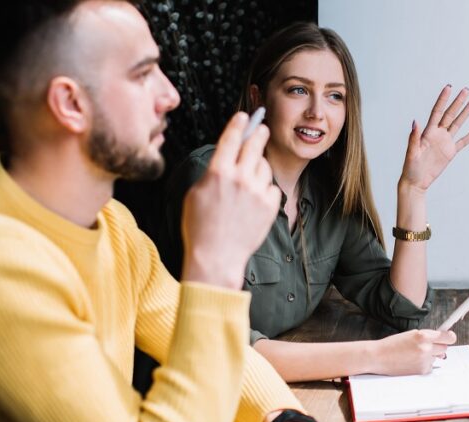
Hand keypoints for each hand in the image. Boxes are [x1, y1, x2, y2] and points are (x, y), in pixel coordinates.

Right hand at [181, 112, 280, 287]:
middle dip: (259, 132)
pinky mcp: (270, 206)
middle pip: (255, 144)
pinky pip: (271, 187)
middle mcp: (240, 178)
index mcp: (218, 172)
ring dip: (258, 166)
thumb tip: (225, 158)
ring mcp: (257, 192)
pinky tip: (254, 200)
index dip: (239, 124)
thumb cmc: (200, 226)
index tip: (245, 116)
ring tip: (248, 179)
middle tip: (262, 128)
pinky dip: (265, 189)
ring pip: (265, 166)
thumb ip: (213, 172)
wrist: (216, 257)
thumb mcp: (196, 193)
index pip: (232, 137)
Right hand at [369, 329, 456, 375]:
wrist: (379, 357)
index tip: (449, 337)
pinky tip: (412, 362)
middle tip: (427, 347)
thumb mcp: (411, 334)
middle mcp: (426, 348)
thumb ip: (427, 336)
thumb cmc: (393, 344)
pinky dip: (424, 365)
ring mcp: (424, 361)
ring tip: (413, 355)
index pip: (448, 337)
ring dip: (430, 356)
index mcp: (423, 336)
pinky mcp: (422, 371)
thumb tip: (442, 341)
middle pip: (445, 348)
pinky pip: (430, 366)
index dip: (450, 337)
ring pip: (436, 358)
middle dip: (438, 347)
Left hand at [399, 85, 468, 192]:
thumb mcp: (412, 153)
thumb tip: (415, 121)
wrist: (415, 182)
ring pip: (457, 124)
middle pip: (450, 115)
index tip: (449, 87)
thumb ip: (414, 137)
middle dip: (457, 102)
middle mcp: (437, 134)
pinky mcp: (450, 153)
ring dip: (465, 114)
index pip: (437, 112)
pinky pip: (463, 142)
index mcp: (427, 132)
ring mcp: (445, 143)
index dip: (443, 100)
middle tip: (466, 89)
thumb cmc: (410, 168)